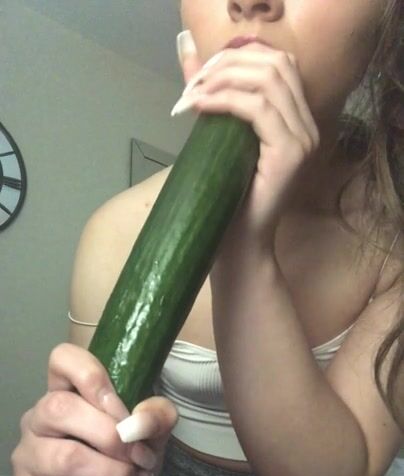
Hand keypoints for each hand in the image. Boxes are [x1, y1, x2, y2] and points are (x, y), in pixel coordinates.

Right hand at [10, 342, 177, 475]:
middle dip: (111, 435)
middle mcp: (37, 419)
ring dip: (115, 475)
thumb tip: (142, 420)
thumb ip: (156, 417)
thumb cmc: (127, 467)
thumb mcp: (152, 437)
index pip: (62, 359)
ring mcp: (27, 458)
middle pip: (59, 407)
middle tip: (140, 457)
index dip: (90, 373)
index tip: (120, 405)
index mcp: (67, 393)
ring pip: (67, 459)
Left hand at [175, 41, 319, 244]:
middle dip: (231, 62)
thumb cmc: (230, 198)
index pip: (281, 64)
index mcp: (297, 121)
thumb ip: (216, 101)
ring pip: (269, 81)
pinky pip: (259, 109)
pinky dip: (227, 100)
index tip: (205, 70)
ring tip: (195, 92)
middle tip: (196, 79)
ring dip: (225, 79)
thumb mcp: (222, 139)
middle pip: (277, 64)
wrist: (240, 243)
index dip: (242, 55)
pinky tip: (202, 105)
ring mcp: (303, 140)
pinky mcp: (291, 154)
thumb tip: (190, 61)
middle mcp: (307, 127)